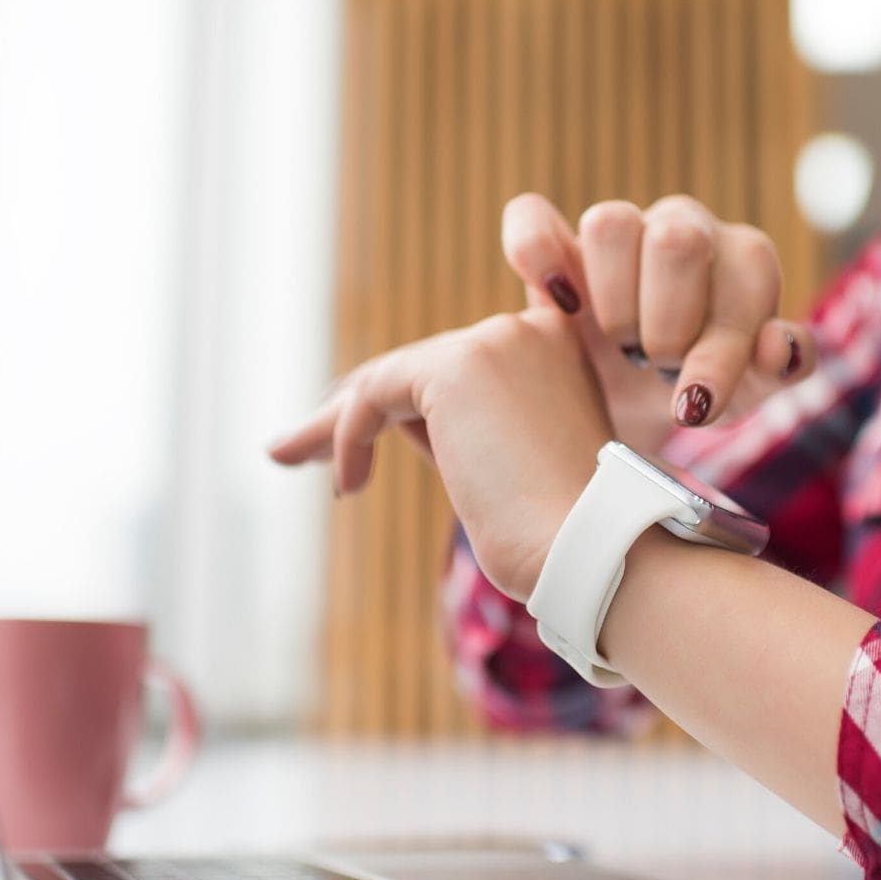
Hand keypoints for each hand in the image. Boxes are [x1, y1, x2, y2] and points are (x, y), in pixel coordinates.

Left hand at [267, 308, 611, 599]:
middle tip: (299, 447)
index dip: (402, 394)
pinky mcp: (459, 367)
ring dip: (333, 424)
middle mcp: (532, 329)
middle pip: (418, 370)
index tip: (353, 423)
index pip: (461, 363)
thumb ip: (466, 432)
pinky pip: (375, 395)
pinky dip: (347, 437)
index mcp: (558, 351)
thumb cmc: (562, 536)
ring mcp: (497, 342)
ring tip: (287, 454)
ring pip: (390, 379)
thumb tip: (385, 424)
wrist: (594, 550)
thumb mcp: (515, 469)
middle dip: (356, 412)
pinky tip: (347, 484)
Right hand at [501, 193, 819, 448]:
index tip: (693, 408)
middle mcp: (686, 227)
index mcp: (745, 258)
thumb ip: (775, 371)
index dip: (718, 350)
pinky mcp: (555, 242)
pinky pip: (532, 218)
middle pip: (678, 239)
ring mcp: (620, 229)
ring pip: (611, 224)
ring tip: (618, 344)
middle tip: (658, 366)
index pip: (747, 275)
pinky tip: (558, 302)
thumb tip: (778, 345)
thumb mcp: (744, 393)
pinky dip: (536, 252)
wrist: (628, 404)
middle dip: (666, 325)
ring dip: (613, 302)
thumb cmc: (697, 389)